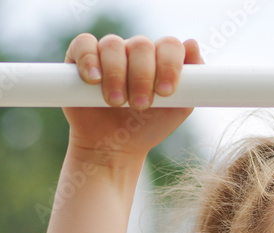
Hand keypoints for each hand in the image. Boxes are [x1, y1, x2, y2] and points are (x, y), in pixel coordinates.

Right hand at [63, 33, 203, 162]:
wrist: (113, 147)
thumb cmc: (147, 127)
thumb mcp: (177, 109)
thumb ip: (192, 81)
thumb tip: (192, 44)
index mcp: (159, 59)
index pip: (169, 45)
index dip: (169, 65)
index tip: (166, 92)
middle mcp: (134, 52)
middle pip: (141, 45)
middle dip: (143, 77)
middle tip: (140, 105)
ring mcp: (108, 53)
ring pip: (113, 45)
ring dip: (116, 75)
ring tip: (115, 103)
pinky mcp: (80, 59)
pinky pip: (84, 45)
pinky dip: (89, 60)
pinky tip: (94, 80)